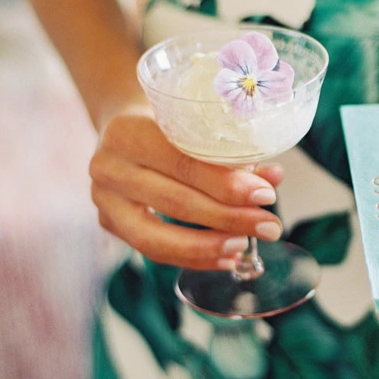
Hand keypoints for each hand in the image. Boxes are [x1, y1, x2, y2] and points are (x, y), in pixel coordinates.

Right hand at [89, 104, 284, 269]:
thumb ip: (230, 151)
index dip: (227, 184)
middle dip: (229, 218)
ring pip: (157, 237)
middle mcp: (109, 166)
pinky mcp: (109, 223)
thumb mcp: (192, 122)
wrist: (120, 126)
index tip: (266, 195)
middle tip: (269, 226)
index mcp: (128, 130)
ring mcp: (104, 199)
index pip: (183, 163)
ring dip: (209, 246)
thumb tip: (274, 177)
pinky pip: (153, 250)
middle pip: (175, 202)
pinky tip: (225, 258)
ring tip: (245, 246)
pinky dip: (193, 258)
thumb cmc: (165, 120)